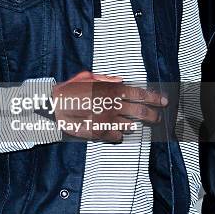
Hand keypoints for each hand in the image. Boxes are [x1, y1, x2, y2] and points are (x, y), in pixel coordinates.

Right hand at [52, 70, 166, 142]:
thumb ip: (106, 79)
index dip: (154, 98)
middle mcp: (112, 105)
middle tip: (156, 117)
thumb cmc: (68, 91)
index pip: (140, 94)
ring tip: (134, 124)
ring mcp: (107, 120)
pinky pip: (117, 136)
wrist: (53, 107)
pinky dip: (119, 134)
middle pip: (141, 112)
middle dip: (152, 115)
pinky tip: (117, 131)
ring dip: (134, 125)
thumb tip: (119, 80)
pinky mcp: (100, 133)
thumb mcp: (87, 77)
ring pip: (130, 125)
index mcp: (111, 89)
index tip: (162, 101)